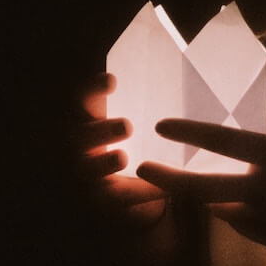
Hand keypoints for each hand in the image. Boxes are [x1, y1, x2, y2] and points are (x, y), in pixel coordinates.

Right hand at [81, 74, 165, 226]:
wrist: (148, 184)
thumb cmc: (147, 139)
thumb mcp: (148, 116)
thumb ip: (157, 98)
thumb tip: (189, 63)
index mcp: (92, 118)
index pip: (83, 98)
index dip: (92, 89)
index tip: (113, 81)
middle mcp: (83, 145)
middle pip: (76, 137)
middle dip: (98, 131)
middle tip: (126, 126)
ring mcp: (88, 174)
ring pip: (85, 170)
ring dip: (101, 164)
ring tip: (121, 157)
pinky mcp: (102, 201)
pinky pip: (112, 200)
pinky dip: (133, 194)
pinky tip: (157, 191)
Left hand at [137, 119, 265, 265]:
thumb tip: (241, 168)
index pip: (221, 142)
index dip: (188, 132)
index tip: (161, 126)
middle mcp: (263, 189)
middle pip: (202, 187)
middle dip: (168, 179)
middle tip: (142, 168)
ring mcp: (265, 220)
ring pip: (224, 209)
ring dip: (223, 199)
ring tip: (263, 191)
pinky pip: (246, 225)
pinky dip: (248, 216)